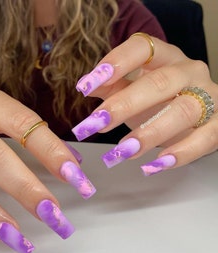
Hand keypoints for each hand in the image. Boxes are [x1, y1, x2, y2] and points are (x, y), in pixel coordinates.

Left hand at [72, 35, 217, 174]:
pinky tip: (154, 166)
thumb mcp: (133, 88)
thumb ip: (111, 86)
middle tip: (98, 123)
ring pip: (183, 112)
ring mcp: (209, 96)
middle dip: (125, 104)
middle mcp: (188, 72)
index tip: (88, 84)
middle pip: (159, 83)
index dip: (116, 63)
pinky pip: (205, 138)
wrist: (197, 113)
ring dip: (150, 133)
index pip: (141, 48)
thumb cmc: (159, 99)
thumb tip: (85, 85)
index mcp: (164, 57)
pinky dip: (180, 154)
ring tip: (122, 151)